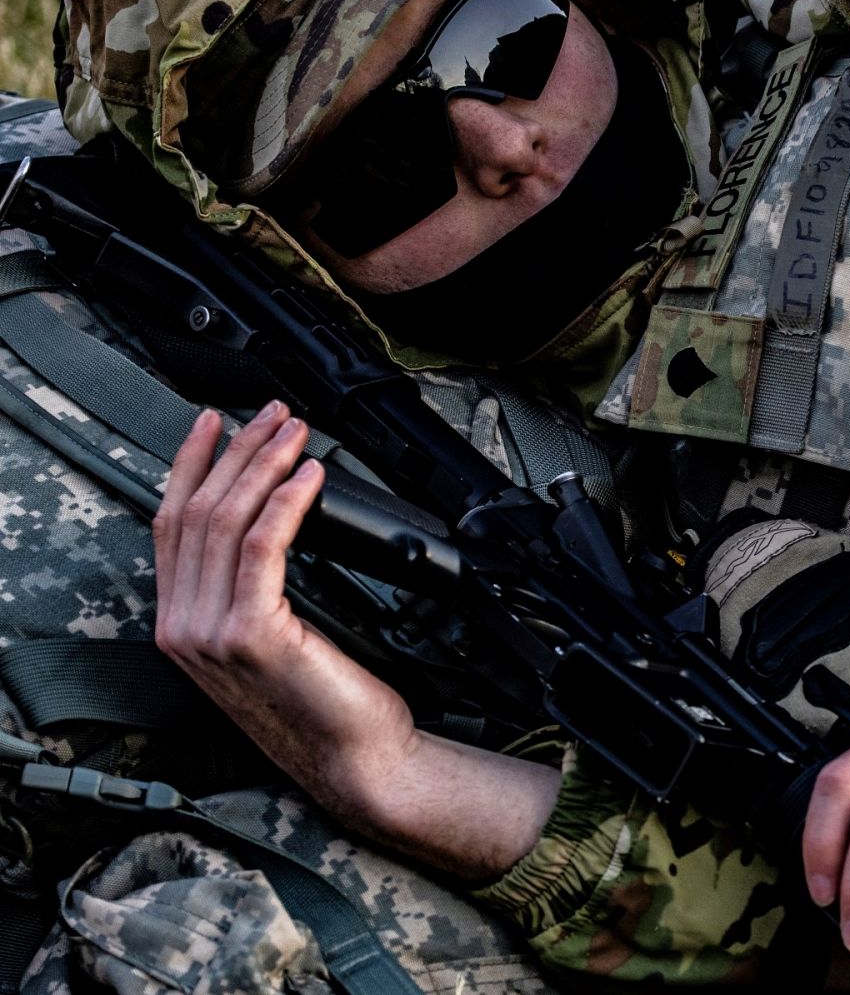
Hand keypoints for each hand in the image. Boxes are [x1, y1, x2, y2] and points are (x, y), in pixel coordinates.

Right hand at [154, 404, 559, 876]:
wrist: (356, 758)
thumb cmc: (329, 700)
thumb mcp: (276, 635)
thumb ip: (255, 587)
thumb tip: (274, 513)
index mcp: (181, 623)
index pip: (171, 524)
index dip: (190, 464)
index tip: (217, 421)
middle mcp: (183, 626)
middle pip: (196, 511)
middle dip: (237, 450)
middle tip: (275, 413)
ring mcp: (211, 633)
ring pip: (225, 521)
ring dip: (264, 464)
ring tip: (296, 431)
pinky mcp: (252, 634)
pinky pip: (263, 547)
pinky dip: (287, 501)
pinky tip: (311, 476)